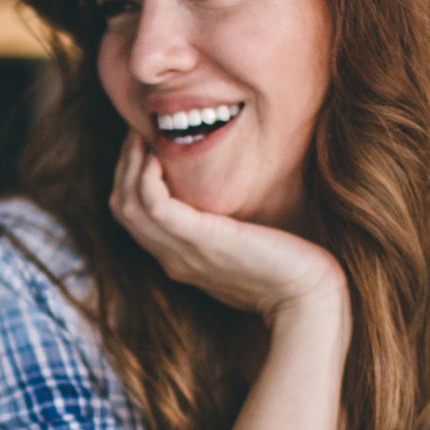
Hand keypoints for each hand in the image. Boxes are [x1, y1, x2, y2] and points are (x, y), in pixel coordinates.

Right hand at [109, 134, 344, 319]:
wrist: (307, 297)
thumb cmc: (290, 270)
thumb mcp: (247, 247)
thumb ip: (227, 228)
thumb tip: (229, 199)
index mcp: (181, 260)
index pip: (133, 218)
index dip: (129, 178)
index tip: (144, 146)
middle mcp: (174, 258)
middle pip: (123, 208)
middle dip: (123, 165)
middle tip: (136, 133)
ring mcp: (183, 251)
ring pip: (129, 205)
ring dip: (129, 164)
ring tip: (141, 136)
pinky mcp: (201, 240)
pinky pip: (154, 205)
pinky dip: (147, 177)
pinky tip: (159, 156)